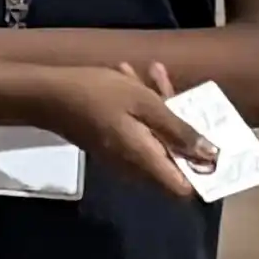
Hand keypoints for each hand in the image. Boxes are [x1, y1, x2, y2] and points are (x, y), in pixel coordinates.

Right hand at [35, 59, 210, 187]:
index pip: (183, 187)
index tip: (209, 140)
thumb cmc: (97, 95)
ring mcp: (122, 155)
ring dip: (159, 108)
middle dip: (179, 122)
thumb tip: (210, 155)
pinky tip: (131, 77)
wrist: (48, 95)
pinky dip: (141, 109)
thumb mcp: (144, 104)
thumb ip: (179, 131)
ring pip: (155, 138)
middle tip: (171, 88)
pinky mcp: (111, 143)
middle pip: (172, 157)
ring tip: (149, 72)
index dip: (200, 169)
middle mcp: (135, 166)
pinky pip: (137, 132)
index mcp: (146, 160)